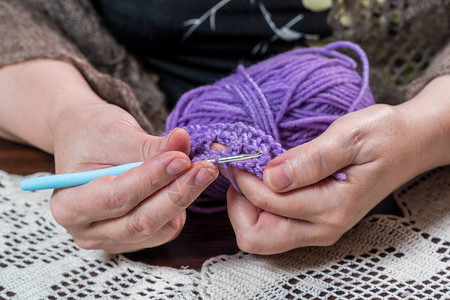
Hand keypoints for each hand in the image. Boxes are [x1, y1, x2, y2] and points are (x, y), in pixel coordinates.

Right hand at [50, 102, 218, 252]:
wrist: (85, 140)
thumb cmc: (92, 134)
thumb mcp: (117, 133)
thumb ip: (150, 145)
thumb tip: (183, 143)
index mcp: (69, 204)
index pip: (118, 198)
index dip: (153, 179)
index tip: (182, 158)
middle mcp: (87, 230)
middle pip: (140, 221)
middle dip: (177, 193)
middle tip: (205, 167)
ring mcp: (111, 239)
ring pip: (157, 227)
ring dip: (184, 198)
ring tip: (202, 170)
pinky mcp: (133, 238)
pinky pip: (164, 230)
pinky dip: (180, 206)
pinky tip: (186, 183)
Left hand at [226, 76, 449, 253]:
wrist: (408, 144)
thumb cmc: (383, 136)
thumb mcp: (349, 137)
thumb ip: (311, 160)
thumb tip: (272, 177)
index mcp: (332, 207)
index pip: (268, 200)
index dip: (244, 176)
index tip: (234, 151)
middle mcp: (323, 227)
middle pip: (257, 237)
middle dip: (237, 203)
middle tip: (239, 168)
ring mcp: (318, 229)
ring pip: (261, 237)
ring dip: (244, 207)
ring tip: (248, 173)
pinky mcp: (315, 223)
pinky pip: (273, 228)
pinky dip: (257, 208)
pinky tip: (261, 181)